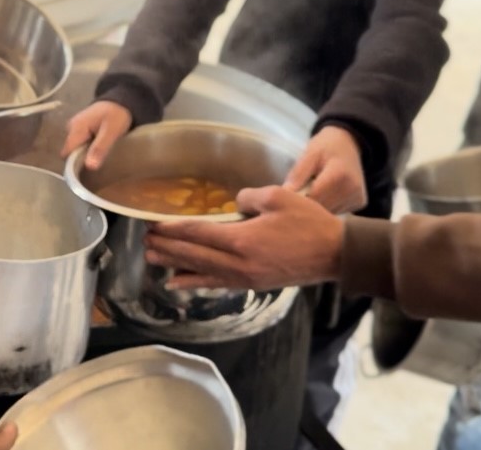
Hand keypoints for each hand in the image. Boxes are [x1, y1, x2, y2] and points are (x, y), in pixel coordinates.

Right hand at [62, 101, 132, 169]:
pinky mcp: (79, 129)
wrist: (120, 100)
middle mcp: (71, 128)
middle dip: (81, 160)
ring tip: (100, 156)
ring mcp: (74, 128)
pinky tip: (98, 149)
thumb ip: (100, 148)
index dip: (74, 165)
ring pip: (75, 149)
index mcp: (76, 128)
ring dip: (85, 155)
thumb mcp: (112, 132)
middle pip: (70, 152)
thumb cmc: (117, 115)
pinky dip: (87, 149)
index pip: (66, 154)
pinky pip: (79, 144)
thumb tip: (89, 166)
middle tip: (98, 163)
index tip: (88, 171)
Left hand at [145, 186, 343, 290]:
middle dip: (168, 248)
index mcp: (242, 240)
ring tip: (152, 260)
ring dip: (175, 265)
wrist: (335, 254)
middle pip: (194, 255)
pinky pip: (217, 284)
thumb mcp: (279, 197)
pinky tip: (179, 283)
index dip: (173, 230)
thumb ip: (249, 197)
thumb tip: (234, 204)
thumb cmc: (309, 222)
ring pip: (202, 272)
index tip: (153, 225)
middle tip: (145, 242)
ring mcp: (245, 276)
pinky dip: (195, 283)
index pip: (198, 234)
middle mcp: (239, 263)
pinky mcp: (253, 284)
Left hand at [284, 127, 365, 213]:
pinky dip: (328, 207)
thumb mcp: (309, 154)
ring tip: (312, 193)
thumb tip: (285, 193)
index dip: (297, 201)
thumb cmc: (325, 147)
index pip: (314, 198)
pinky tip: (325, 195)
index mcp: (339, 175)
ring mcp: (358, 198)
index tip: (287, 198)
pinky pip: (338, 212)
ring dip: (317, 208)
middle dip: (307, 206)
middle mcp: (352, 190)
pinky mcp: (360, 203)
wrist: (348, 144)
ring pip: (329, 213)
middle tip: (298, 195)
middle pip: (322, 209)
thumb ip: (298, 173)